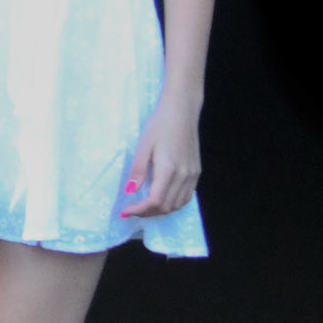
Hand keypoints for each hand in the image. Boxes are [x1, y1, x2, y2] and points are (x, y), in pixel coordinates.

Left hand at [120, 104, 201, 218]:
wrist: (182, 110)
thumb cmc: (160, 124)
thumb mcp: (144, 145)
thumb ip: (138, 170)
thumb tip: (129, 191)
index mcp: (169, 169)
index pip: (155, 201)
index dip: (139, 210)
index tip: (125, 210)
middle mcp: (184, 175)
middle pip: (166, 206)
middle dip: (147, 212)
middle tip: (132, 209)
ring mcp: (192, 175)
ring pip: (178, 204)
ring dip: (160, 210)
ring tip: (145, 206)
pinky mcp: (196, 172)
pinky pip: (187, 196)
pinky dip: (174, 203)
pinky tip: (162, 199)